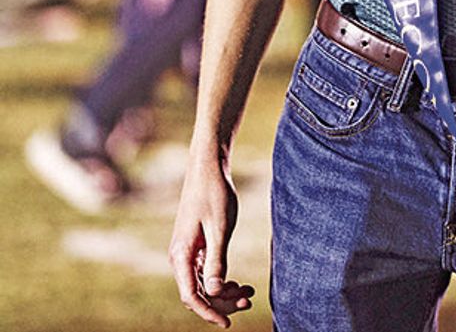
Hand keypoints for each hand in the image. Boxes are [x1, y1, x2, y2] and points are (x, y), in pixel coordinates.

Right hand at [169, 156, 253, 326]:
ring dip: (224, 291)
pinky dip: (221, 278)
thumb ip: (216, 262)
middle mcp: (179, 257)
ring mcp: (186, 251)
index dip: (209, 312)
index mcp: (181, 255)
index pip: (192, 296)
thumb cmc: (214, 193)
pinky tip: (239, 281)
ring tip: (249, 292)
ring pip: (202, 284)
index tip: (228, 323)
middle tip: (249, 300)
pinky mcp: (195, 244)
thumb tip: (214, 292)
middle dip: (222, 301)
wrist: (208, 166)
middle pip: (197, 293)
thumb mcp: (220, 228)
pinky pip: (205, 271)